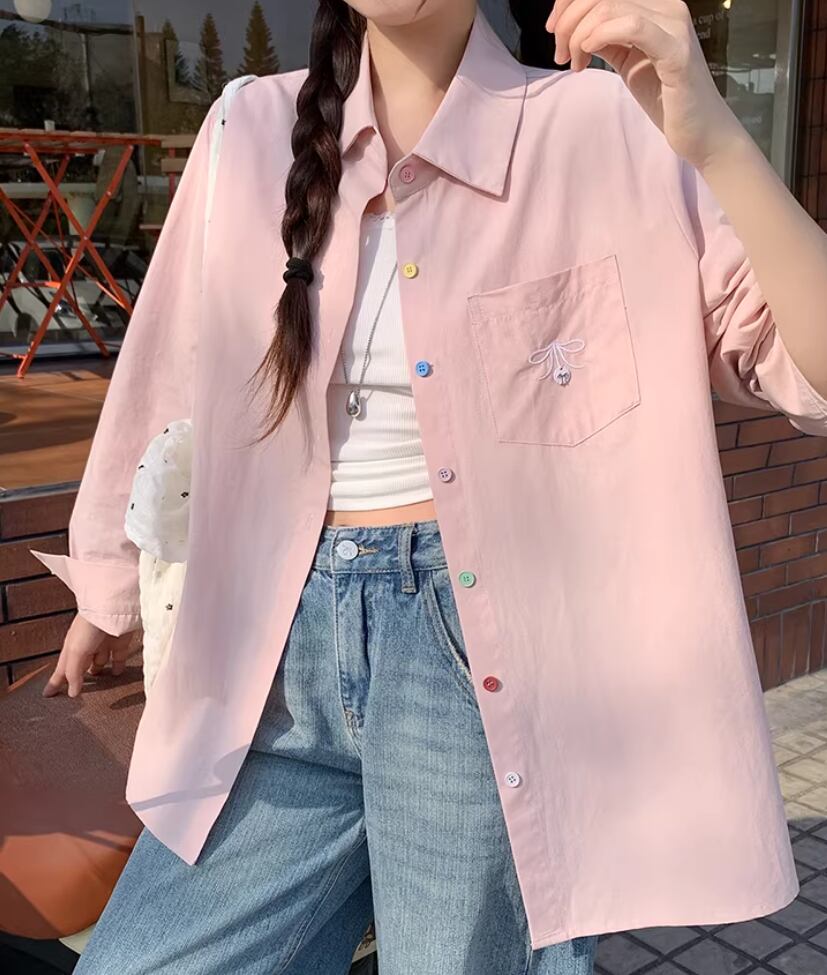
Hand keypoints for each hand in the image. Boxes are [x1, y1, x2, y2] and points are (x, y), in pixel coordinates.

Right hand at [42, 613, 139, 697]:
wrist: (111, 609)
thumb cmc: (89, 625)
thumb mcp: (75, 651)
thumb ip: (73, 673)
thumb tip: (72, 692)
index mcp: (72, 648)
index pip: (62, 669)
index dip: (55, 682)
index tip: (48, 694)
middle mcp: (87, 646)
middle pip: (80, 667)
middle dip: (77, 677)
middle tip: (74, 690)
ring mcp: (103, 644)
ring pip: (100, 662)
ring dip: (99, 672)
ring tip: (99, 684)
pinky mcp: (120, 643)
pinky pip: (119, 658)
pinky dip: (118, 667)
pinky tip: (117, 674)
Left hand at [546, 0, 746, 170]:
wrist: (698, 131)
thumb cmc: (665, 98)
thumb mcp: (627, 61)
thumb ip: (607, 40)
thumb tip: (575, 31)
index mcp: (655, 6)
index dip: (570, 2)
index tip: (553, 30)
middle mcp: (667, 7)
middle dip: (569, 21)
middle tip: (561, 53)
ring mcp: (674, 25)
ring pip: (611, 7)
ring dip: (579, 34)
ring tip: (574, 61)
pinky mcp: (676, 51)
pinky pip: (633, 26)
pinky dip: (602, 35)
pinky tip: (588, 53)